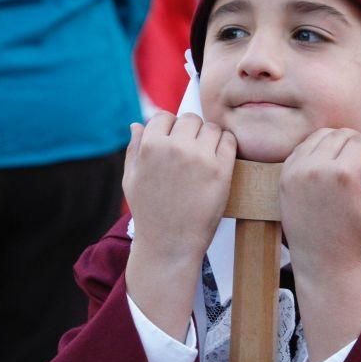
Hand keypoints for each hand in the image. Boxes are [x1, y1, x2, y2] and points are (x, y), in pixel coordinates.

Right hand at [123, 113, 235, 339]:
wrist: (169, 245)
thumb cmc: (149, 213)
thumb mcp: (131, 179)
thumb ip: (134, 149)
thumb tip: (137, 124)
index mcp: (151, 147)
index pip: (164, 116)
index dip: (169, 127)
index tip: (173, 141)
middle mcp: (176, 148)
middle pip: (190, 119)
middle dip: (190, 131)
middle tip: (191, 150)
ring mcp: (200, 158)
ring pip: (211, 127)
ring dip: (209, 137)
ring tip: (205, 157)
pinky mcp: (221, 171)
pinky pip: (229, 141)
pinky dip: (226, 146)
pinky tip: (219, 159)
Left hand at [279, 128, 360, 361]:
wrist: (324, 262)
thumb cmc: (358, 238)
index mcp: (343, 174)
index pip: (358, 139)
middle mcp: (316, 168)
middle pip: (338, 134)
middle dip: (352, 143)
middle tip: (358, 163)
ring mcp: (296, 172)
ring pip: (317, 137)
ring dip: (332, 143)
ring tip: (341, 163)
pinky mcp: (284, 178)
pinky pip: (300, 149)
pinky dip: (313, 151)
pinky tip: (324, 168)